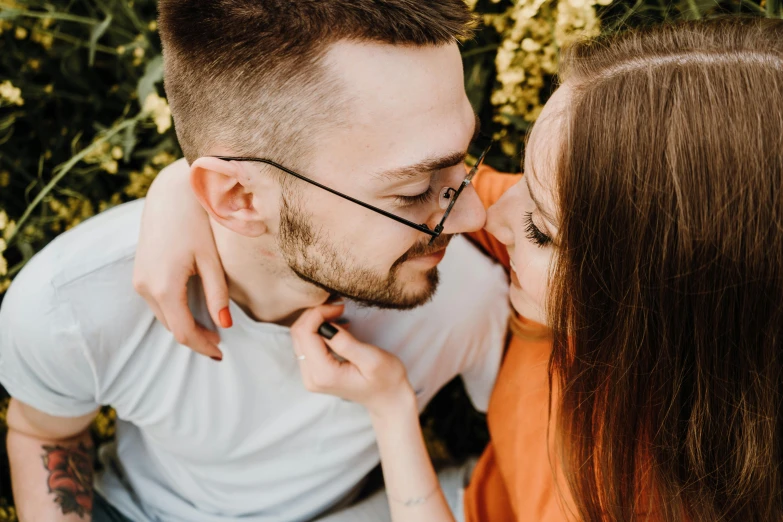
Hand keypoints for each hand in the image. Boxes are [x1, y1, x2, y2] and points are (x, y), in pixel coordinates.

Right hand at [132, 158, 230, 359]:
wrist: (170, 194)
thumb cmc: (195, 222)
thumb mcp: (211, 260)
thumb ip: (217, 295)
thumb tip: (225, 325)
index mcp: (164, 286)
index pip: (183, 331)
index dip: (202, 346)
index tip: (221, 354)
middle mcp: (145, 287)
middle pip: (171, 327)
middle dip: (195, 338)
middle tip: (220, 344)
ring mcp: (139, 280)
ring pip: (163, 316)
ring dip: (185, 325)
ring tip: (211, 330)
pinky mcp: (139, 273)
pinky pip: (157, 303)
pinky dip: (175, 312)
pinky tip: (193, 311)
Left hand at [290, 304, 414, 416]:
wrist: (388, 399)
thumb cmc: (386, 379)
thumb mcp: (372, 358)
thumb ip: (345, 343)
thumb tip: (324, 324)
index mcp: (324, 374)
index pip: (306, 333)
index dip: (319, 313)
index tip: (339, 307)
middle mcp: (311, 377)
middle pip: (298, 334)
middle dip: (315, 315)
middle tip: (338, 308)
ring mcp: (310, 377)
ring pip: (298, 338)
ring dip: (314, 321)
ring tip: (336, 315)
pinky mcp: (312, 373)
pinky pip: (305, 345)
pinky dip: (315, 330)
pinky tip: (333, 327)